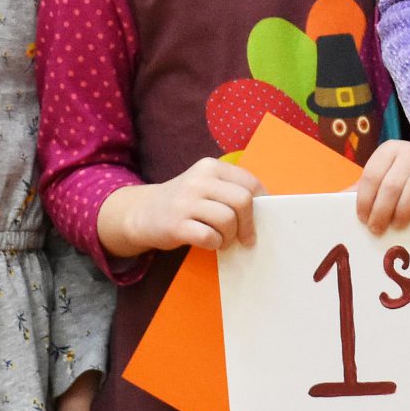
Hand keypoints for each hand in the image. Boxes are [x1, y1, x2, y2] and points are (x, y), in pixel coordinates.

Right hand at [96, 157, 261, 256]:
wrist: (142, 213)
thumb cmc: (184, 202)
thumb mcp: (206, 186)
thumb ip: (232, 191)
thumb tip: (267, 210)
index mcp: (211, 167)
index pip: (250, 183)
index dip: (262, 203)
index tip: (260, 217)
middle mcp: (198, 180)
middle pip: (242, 201)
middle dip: (249, 224)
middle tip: (246, 237)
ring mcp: (185, 202)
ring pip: (228, 220)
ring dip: (231, 237)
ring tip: (223, 240)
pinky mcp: (176, 224)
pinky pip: (209, 237)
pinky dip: (215, 244)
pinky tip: (209, 242)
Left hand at [355, 139, 409, 235]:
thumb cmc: (398, 183)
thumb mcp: (378, 183)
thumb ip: (358, 193)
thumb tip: (331, 205)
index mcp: (388, 151)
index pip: (372, 176)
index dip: (366, 200)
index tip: (363, 220)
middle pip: (392, 184)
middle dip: (382, 211)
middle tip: (377, 230)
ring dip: (404, 210)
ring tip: (398, 226)